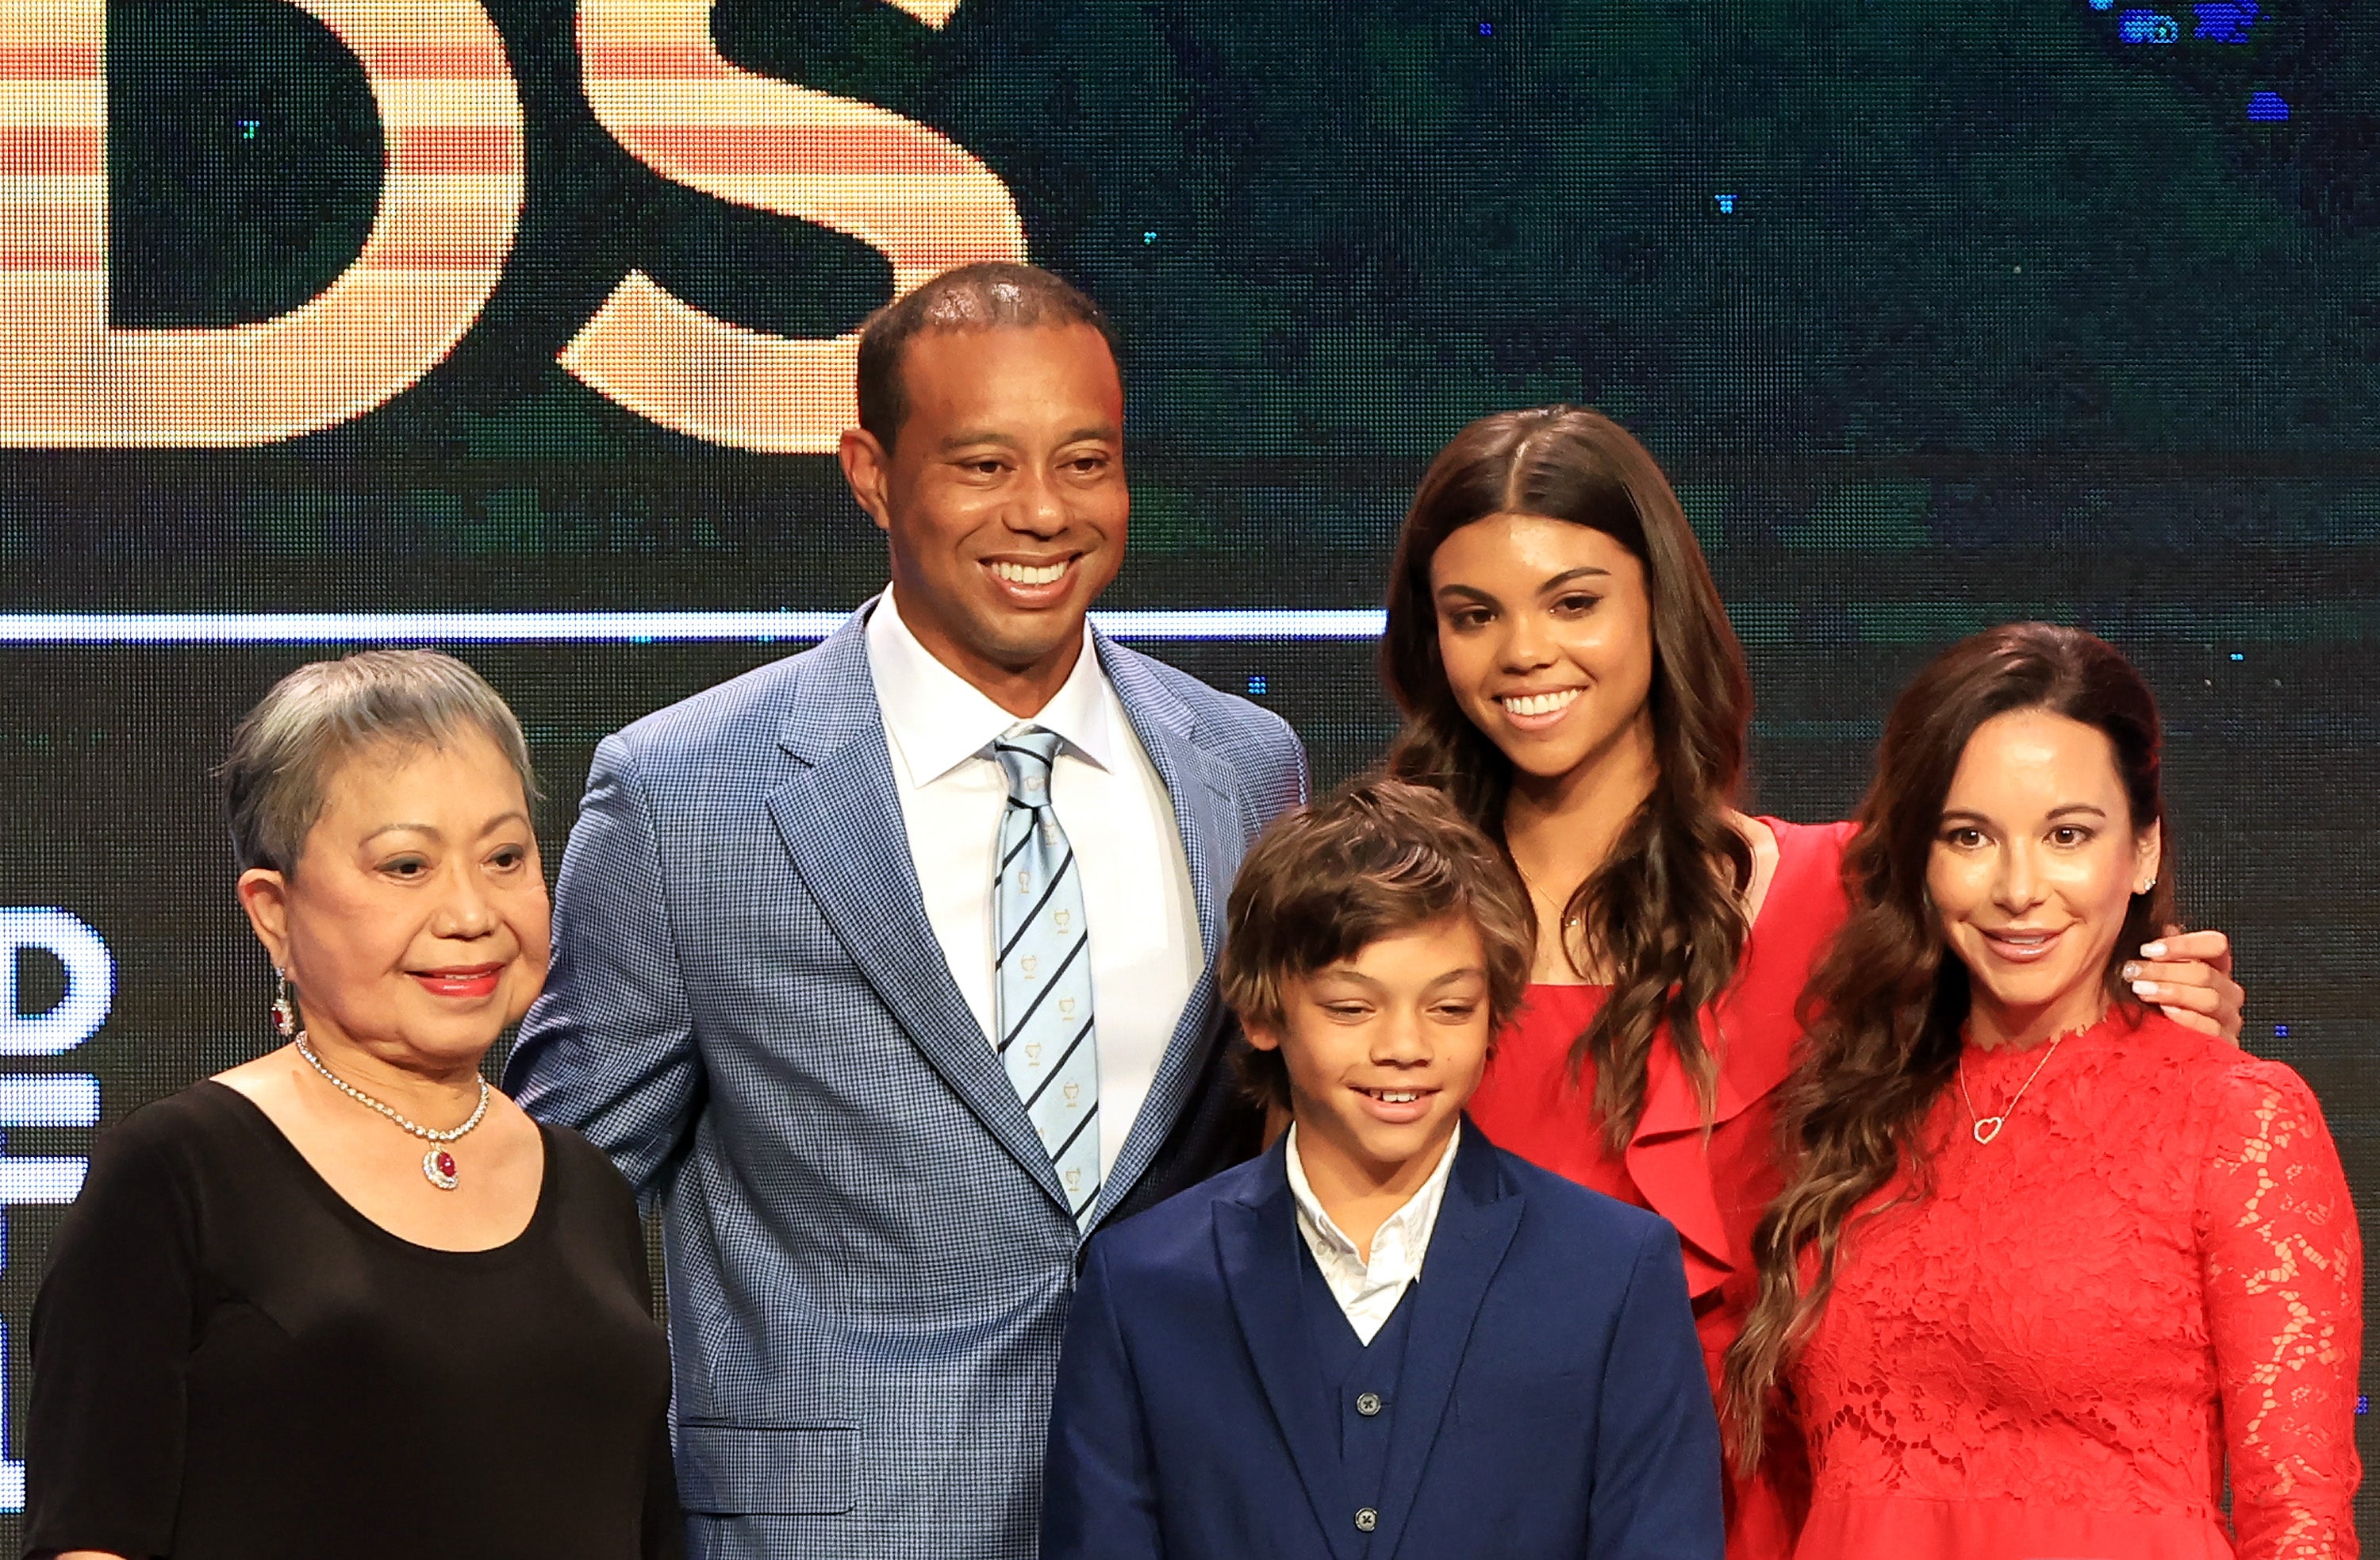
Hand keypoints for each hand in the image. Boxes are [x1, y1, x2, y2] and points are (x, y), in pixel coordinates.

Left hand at [2121, 929, 2242, 1044]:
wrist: (2149, 1043)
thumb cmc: (2150, 1002)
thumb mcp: (2151, 971)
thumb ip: (2161, 949)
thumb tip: (2165, 927)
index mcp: (2214, 967)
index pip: (2215, 944)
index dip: (2184, 944)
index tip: (2149, 949)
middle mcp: (2226, 991)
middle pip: (2206, 973)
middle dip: (2165, 971)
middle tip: (2134, 971)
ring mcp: (2228, 1018)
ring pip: (2209, 998)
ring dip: (2172, 992)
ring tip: (2143, 990)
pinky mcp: (2224, 1044)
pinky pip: (2213, 1029)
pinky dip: (2188, 1019)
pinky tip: (2166, 1012)